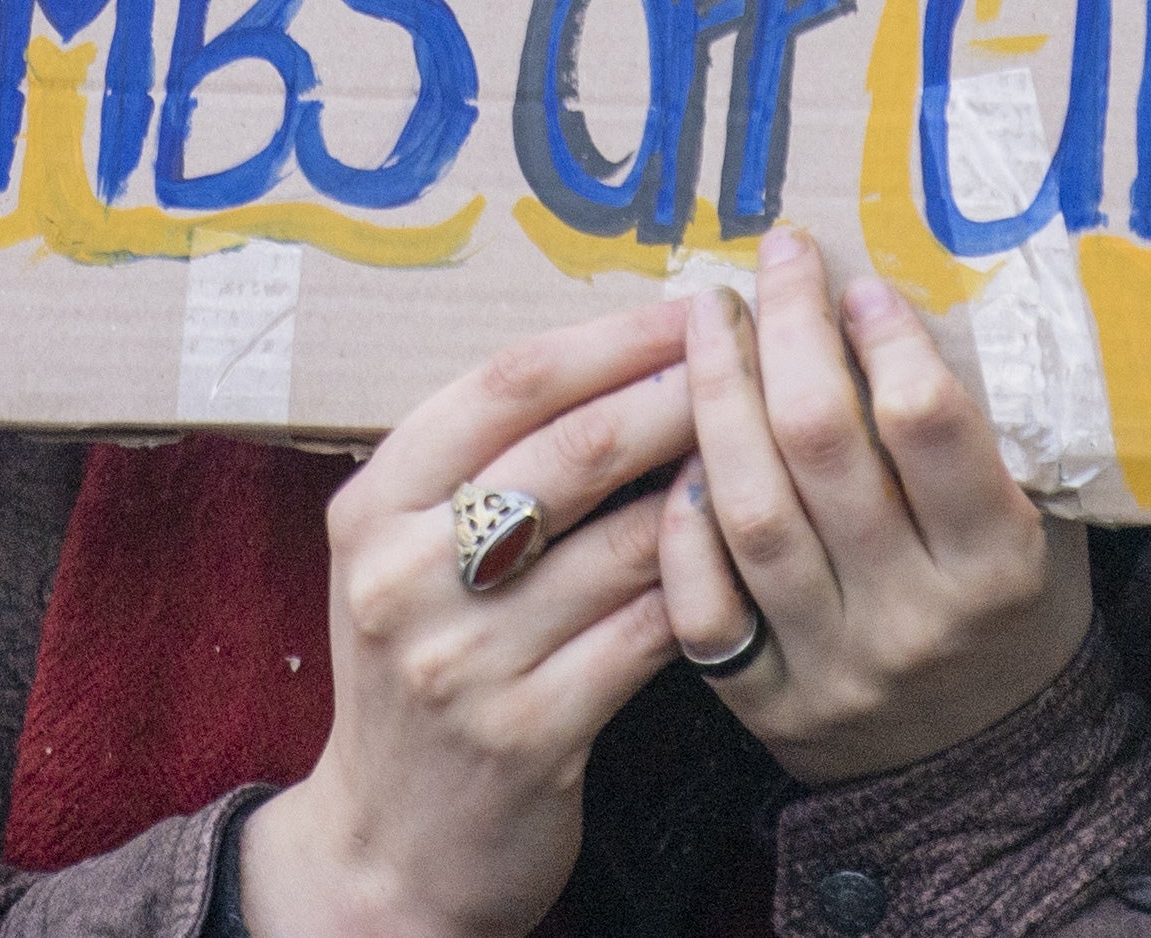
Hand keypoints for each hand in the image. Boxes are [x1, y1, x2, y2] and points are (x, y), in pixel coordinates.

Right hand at [237, 301, 697, 937]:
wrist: (389, 846)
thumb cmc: (426, 662)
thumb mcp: (410, 553)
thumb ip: (487, 463)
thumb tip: (630, 352)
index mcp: (374, 507)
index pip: (506, 386)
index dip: (613, 339)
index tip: (693, 305)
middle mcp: (404, 577)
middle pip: (573, 451)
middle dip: (681, 392)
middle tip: (760, 356)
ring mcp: (464, 662)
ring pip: (626, 542)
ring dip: (713, 485)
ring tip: (775, 444)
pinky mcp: (528, 734)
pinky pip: (648, 633)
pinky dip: (706, 584)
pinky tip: (751, 553)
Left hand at [658, 223, 1090, 785]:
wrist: (992, 771)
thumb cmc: (1014, 610)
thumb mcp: (1041, 520)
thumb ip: (984, 430)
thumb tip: (898, 301)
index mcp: (997, 564)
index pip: (926, 425)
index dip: (885, 338)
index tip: (859, 283)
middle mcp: (913, 616)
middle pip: (822, 448)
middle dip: (789, 332)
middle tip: (777, 259)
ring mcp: (832, 666)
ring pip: (751, 513)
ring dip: (719, 400)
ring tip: (711, 322)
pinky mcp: (766, 704)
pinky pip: (701, 606)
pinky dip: (681, 524)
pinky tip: (677, 452)